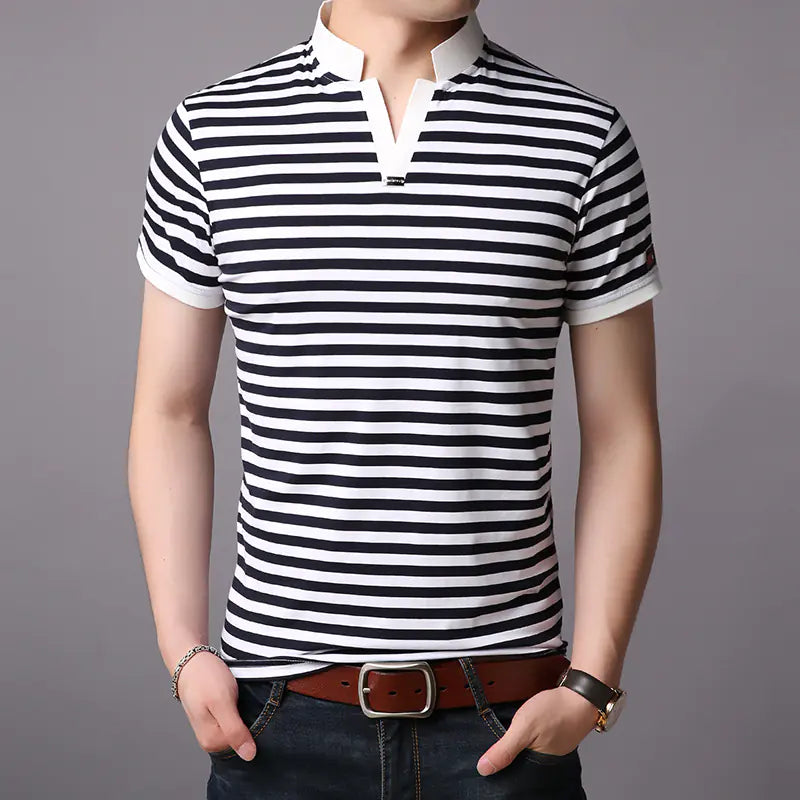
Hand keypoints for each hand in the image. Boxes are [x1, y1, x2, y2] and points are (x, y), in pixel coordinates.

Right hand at [175, 651, 257, 760]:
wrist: (191, 659)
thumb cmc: (205, 678)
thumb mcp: (223, 703)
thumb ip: (234, 730)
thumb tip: (249, 756)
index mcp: (212, 741)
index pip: (244, 745)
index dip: (254, 728)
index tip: (251, 709)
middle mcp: (211, 739)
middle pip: (241, 738)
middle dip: (250, 721)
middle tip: (244, 700)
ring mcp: (212, 727)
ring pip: (239, 727)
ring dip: (245, 714)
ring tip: (240, 697)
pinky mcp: (215, 716)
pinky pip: (234, 719)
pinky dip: (240, 709)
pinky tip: (238, 698)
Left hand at [476, 686, 597, 775]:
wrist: (581, 694)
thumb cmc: (557, 710)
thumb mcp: (524, 727)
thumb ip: (504, 749)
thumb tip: (484, 768)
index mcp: (539, 766)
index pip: (513, 772)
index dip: (500, 761)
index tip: (491, 752)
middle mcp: (547, 762)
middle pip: (520, 760)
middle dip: (510, 748)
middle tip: (507, 733)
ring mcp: (553, 749)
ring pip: (529, 748)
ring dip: (521, 739)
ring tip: (519, 727)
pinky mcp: (555, 737)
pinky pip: (538, 739)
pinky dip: (531, 731)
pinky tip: (529, 724)